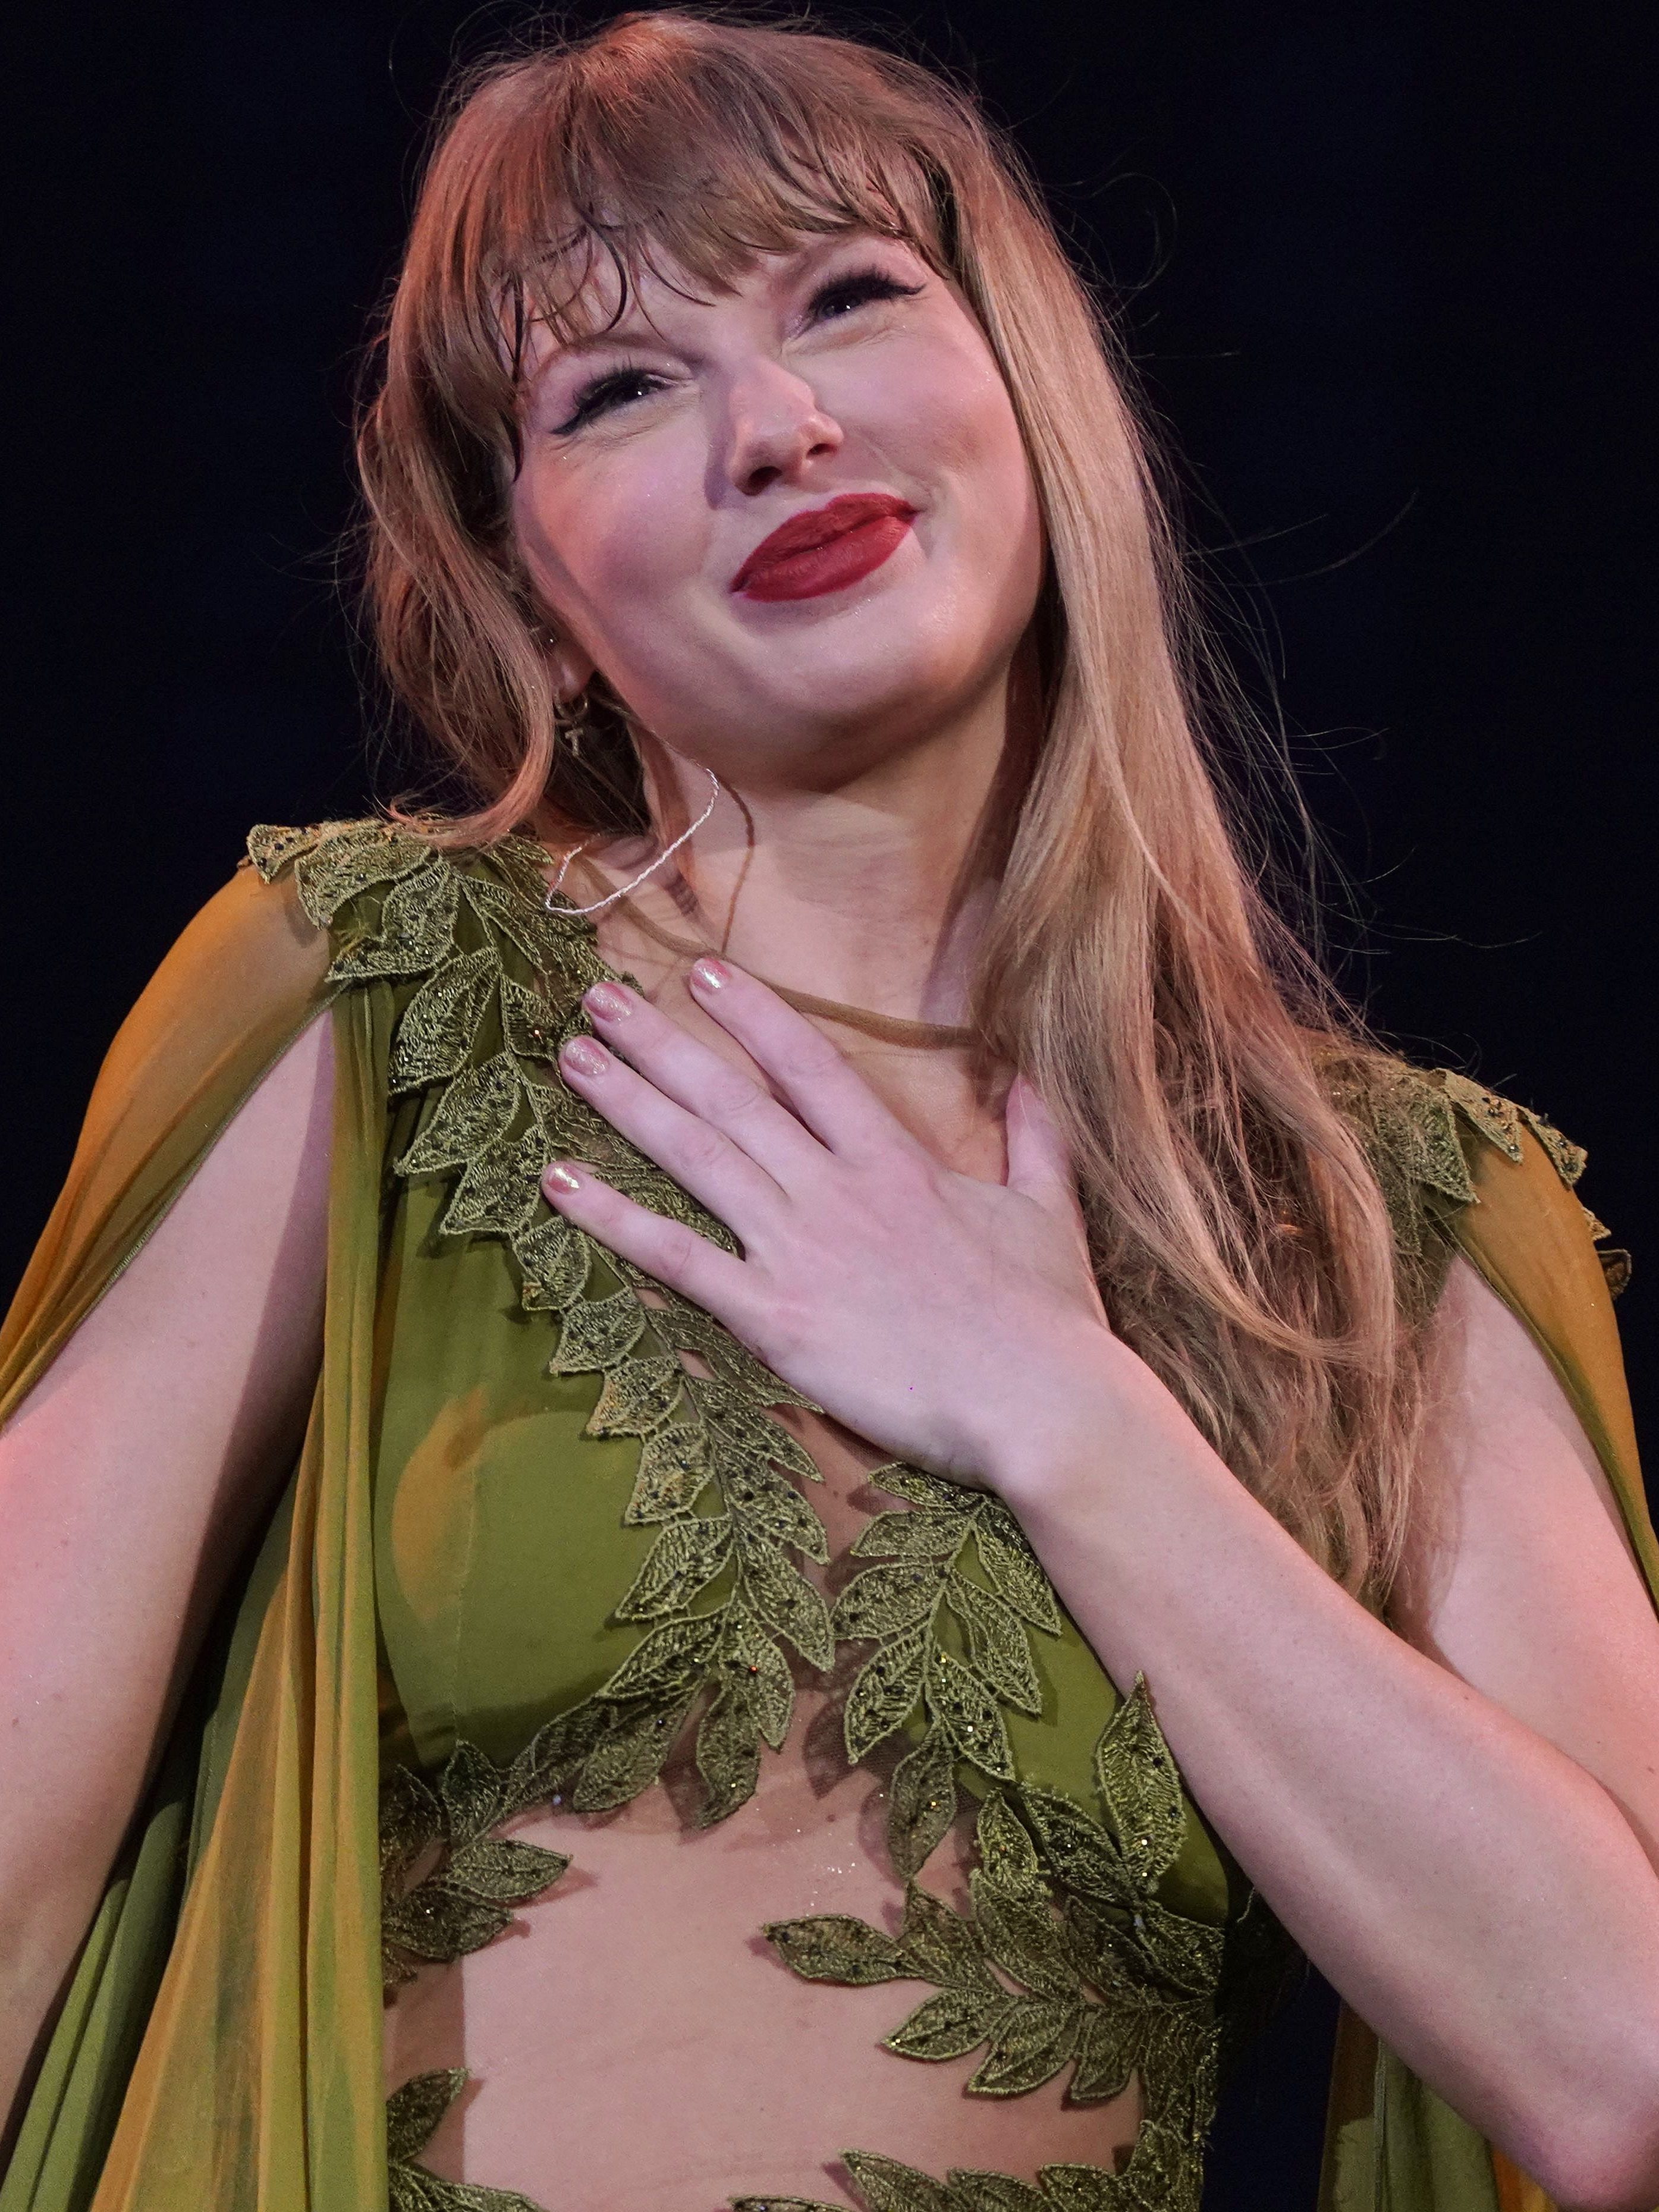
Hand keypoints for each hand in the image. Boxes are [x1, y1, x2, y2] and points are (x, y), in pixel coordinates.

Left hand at [539, 957, 1121, 1489]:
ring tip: (571, 1059)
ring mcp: (800, 1249)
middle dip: (661, 1041)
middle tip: (599, 999)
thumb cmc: (1050, 1318)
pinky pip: (678, 1259)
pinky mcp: (774, 1318)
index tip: (701, 971)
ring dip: (627, 1103)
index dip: (751, 1013)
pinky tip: (560, 1184)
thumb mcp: (1048, 1212)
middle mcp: (835, 1189)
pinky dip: (614, 1218)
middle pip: (731, 1098)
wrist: (1040, 1403)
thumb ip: (1034, 1137)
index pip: (808, 1064)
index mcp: (896, 1160)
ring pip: (696, 1157)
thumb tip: (1029, 1079)